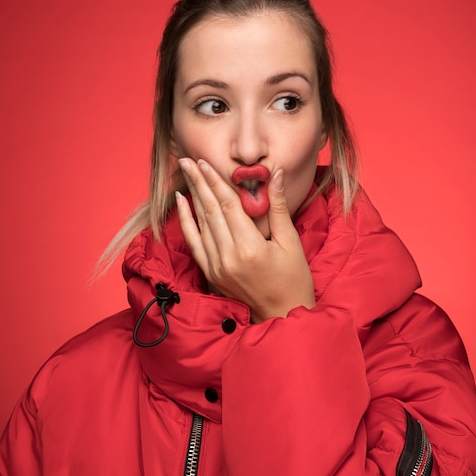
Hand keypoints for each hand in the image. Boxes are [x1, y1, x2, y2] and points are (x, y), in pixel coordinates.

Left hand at [176, 158, 315, 322]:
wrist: (282, 315)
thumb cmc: (293, 279)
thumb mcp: (291, 242)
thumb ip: (278, 207)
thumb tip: (277, 175)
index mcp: (250, 247)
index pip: (228, 204)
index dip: (215, 180)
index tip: (204, 161)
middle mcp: (229, 257)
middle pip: (210, 210)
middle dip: (198, 181)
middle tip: (187, 159)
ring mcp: (217, 267)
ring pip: (200, 223)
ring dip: (192, 196)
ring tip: (185, 173)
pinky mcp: (211, 273)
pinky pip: (194, 242)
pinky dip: (185, 221)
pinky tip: (181, 203)